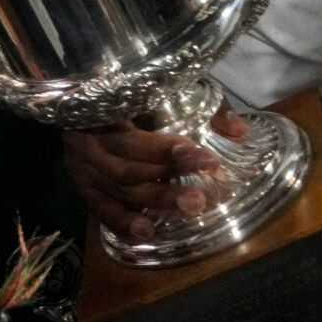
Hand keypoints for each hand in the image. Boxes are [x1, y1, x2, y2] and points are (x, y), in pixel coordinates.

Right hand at [64, 108, 250, 239]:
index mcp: (108, 110)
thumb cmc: (136, 92)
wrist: (81, 96)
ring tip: (190, 209)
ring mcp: (82, 166)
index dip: (172, 151)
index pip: (140, 136)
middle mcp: (90, 140)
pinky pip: (100, 208)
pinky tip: (146, 232)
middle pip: (131, 166)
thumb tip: (240, 131)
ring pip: (121, 188)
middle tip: (202, 197)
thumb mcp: (173, 89)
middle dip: (169, 180)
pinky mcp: (81, 186)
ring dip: (155, 201)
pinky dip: (122, 222)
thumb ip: (207, 108)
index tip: (209, 161)